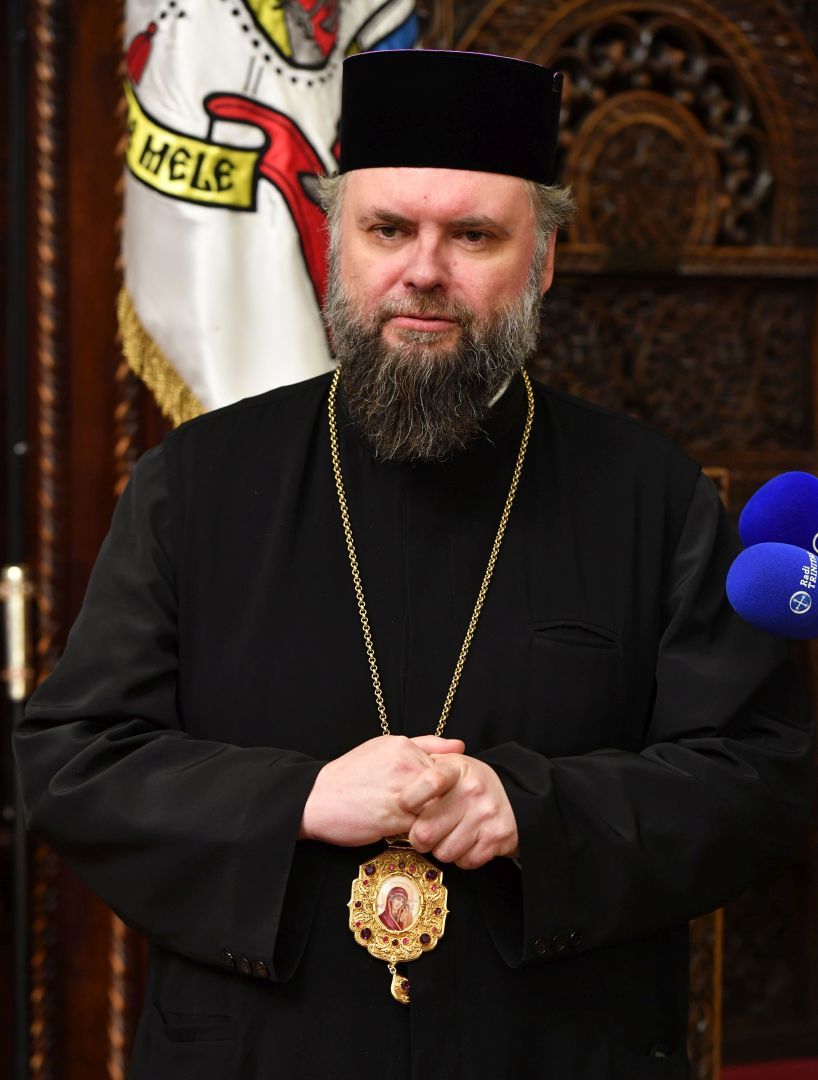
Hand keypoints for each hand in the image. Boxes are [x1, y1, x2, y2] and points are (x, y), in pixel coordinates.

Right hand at [299, 734, 463, 846]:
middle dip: (448, 803)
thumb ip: (425, 744)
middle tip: (443, 814)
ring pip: (438, 809)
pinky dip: (424, 834)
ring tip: (430, 825)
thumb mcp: (384, 748)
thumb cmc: (350, 776)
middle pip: (447, 788)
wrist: (315, 799)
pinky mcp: (394, 818)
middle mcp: (405, 766)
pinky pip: (424, 828)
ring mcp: (400, 792)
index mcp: (405, 746)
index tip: (444, 796)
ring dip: (438, 820)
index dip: (449, 785)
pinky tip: (415, 834)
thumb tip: (461, 745)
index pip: (447, 766)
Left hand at [398, 754, 517, 868]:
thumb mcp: (449, 762)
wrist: (516, 797)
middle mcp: (472, 790)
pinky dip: (462, 858)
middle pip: (425, 832)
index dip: (410, 799)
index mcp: (456, 768)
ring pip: (444, 852)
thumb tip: (396, 774)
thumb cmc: (468, 782)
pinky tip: (466, 842)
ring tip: (448, 834)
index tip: (405, 805)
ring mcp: (486, 815)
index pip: (429, 782)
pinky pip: (464, 862)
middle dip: (419, 837)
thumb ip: (421, 760)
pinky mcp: (496, 838)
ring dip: (441, 849)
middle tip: (424, 830)